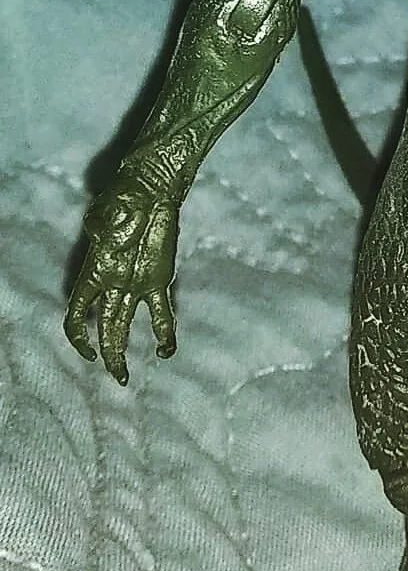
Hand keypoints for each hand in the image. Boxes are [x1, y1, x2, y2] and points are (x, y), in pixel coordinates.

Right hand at [64, 177, 178, 383]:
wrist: (150, 192)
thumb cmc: (123, 198)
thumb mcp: (105, 211)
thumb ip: (102, 225)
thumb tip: (104, 236)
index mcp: (94, 272)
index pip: (78, 311)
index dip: (79, 334)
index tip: (89, 352)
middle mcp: (111, 284)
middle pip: (104, 326)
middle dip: (107, 354)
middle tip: (118, 378)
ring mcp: (135, 284)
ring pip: (126, 325)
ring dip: (124, 351)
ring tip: (126, 376)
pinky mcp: (159, 280)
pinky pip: (161, 312)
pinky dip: (164, 332)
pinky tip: (167, 350)